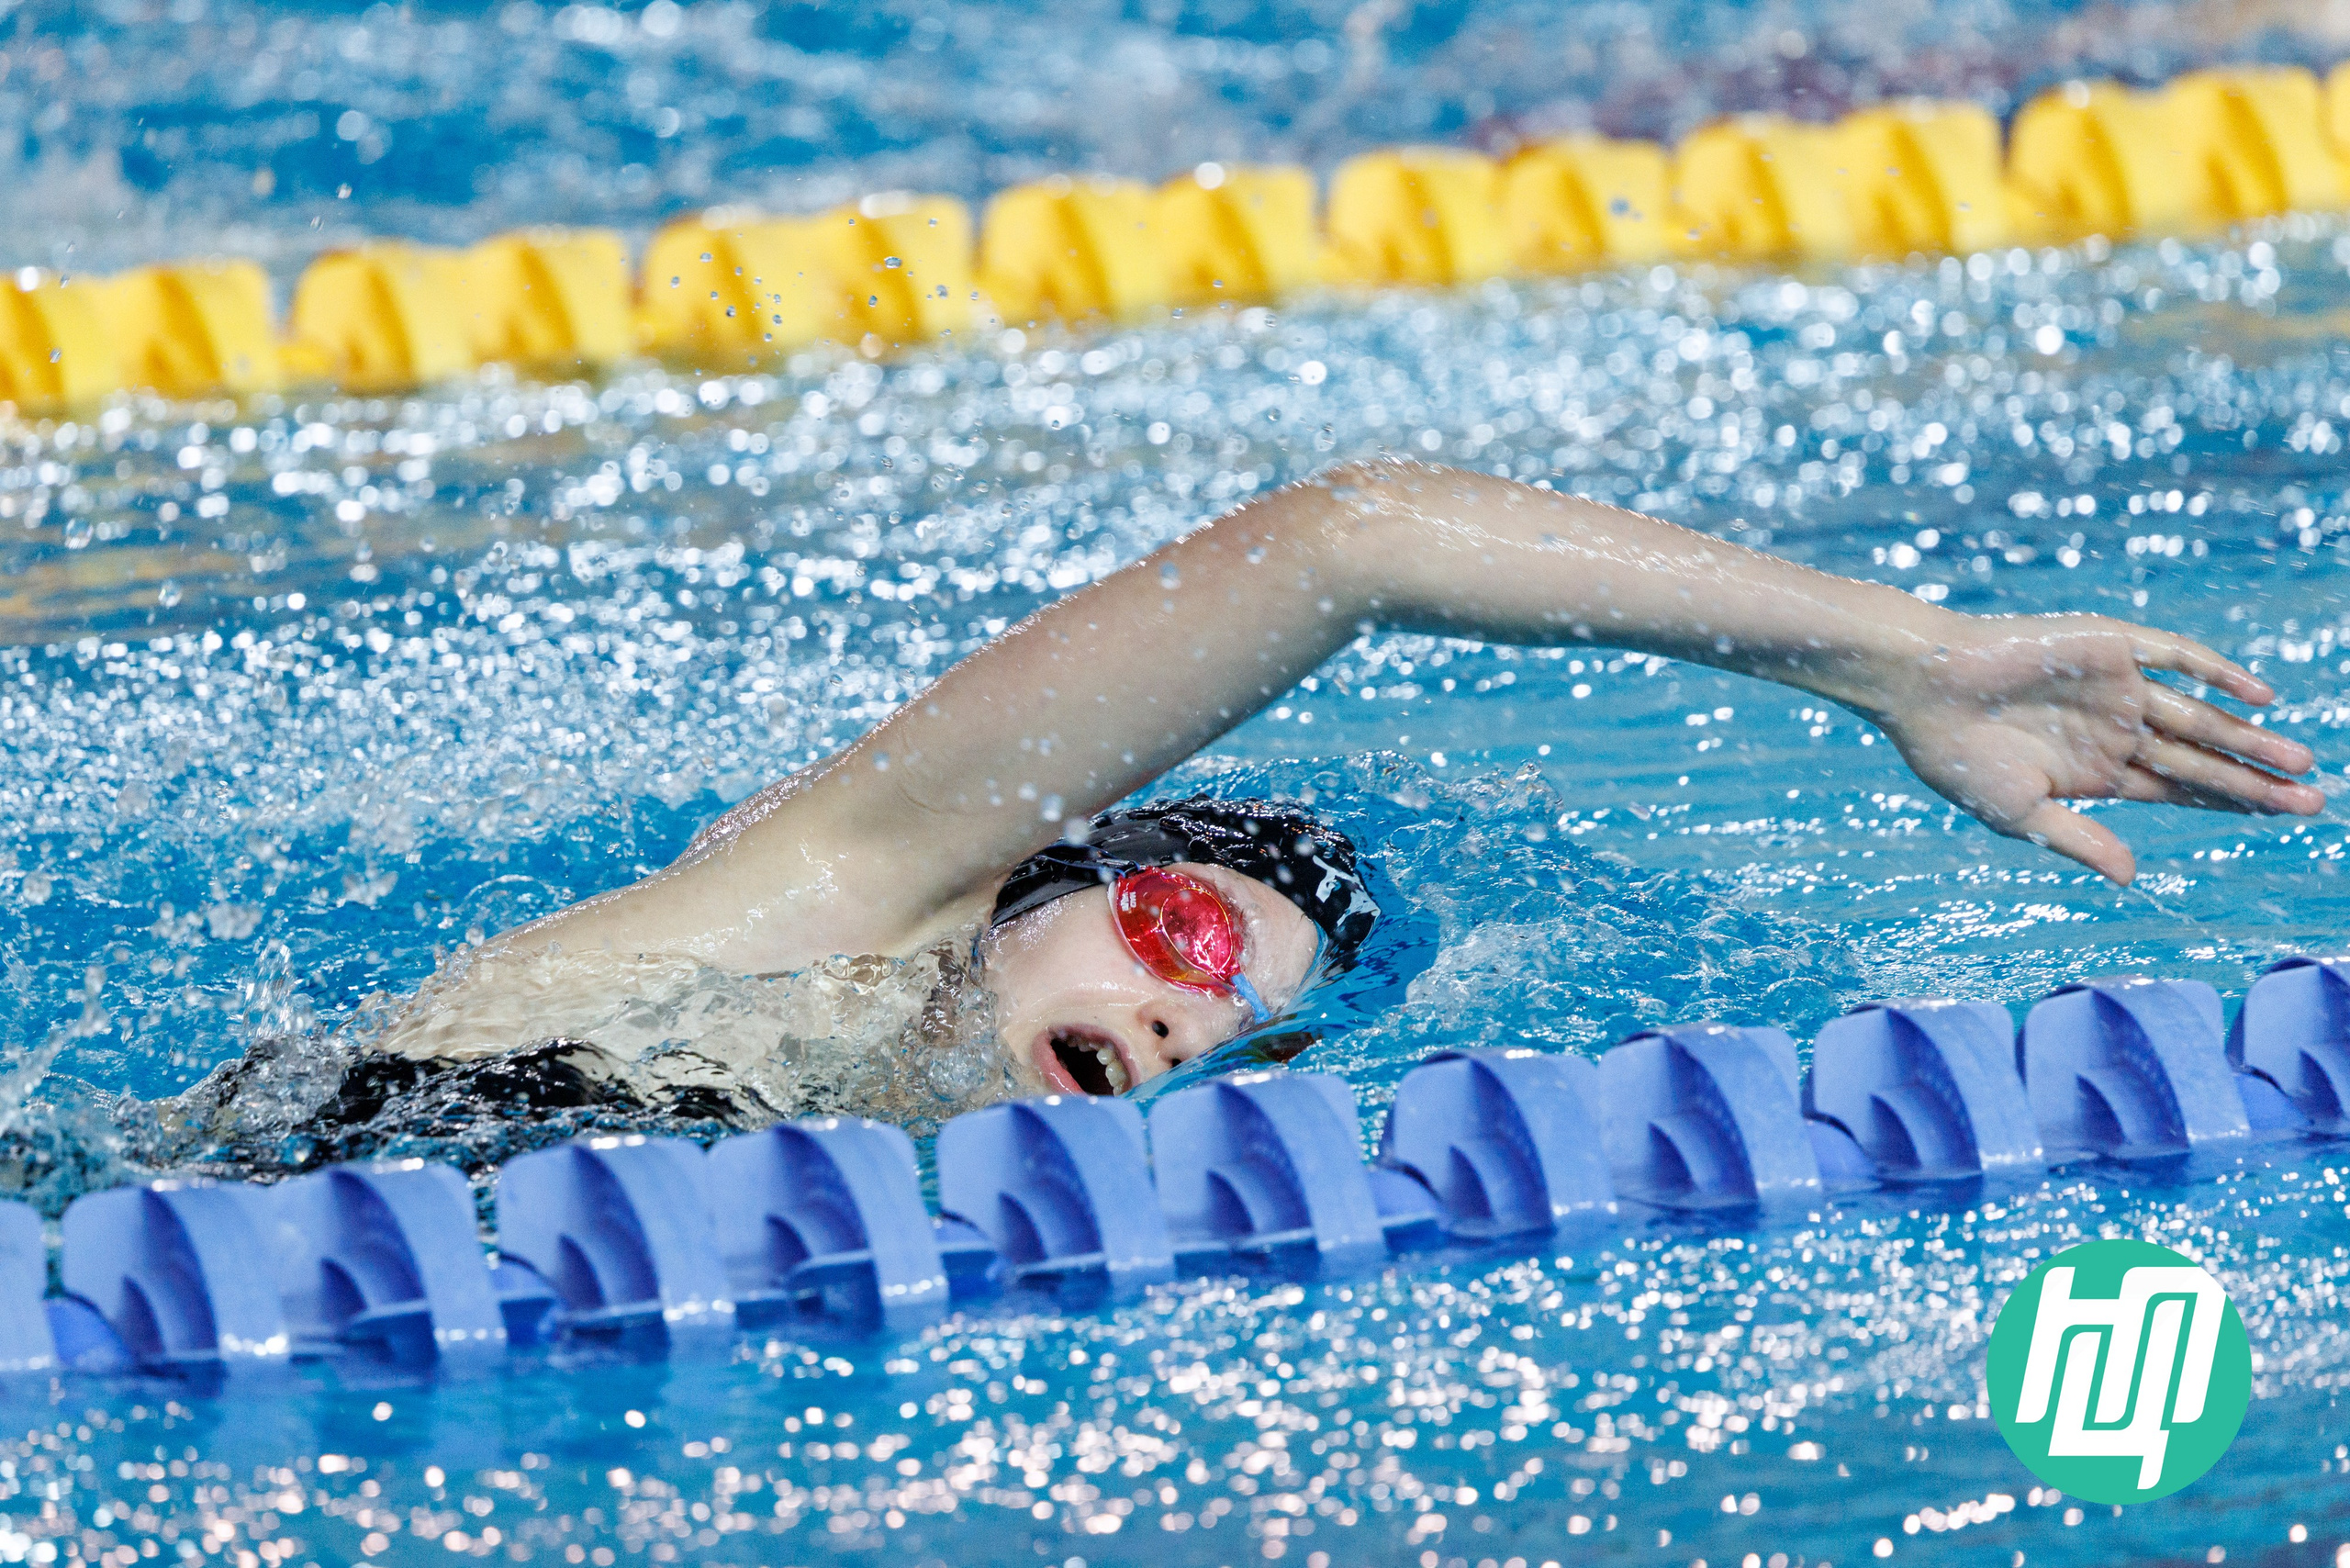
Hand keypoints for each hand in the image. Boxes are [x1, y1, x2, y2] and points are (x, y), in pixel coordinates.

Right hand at [1864, 613, 2322, 884]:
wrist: (1919, 687)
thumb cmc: (1955, 756)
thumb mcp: (2020, 814)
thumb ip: (2081, 840)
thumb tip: (2134, 877)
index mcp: (2097, 772)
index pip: (2182, 790)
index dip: (2231, 804)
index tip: (2282, 817)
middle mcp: (2117, 730)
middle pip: (2202, 758)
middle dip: (2256, 779)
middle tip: (2315, 799)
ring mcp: (2117, 688)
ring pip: (2198, 716)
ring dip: (2248, 738)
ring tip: (2300, 761)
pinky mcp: (2109, 647)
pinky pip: (2176, 658)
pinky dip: (2217, 673)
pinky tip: (2258, 696)